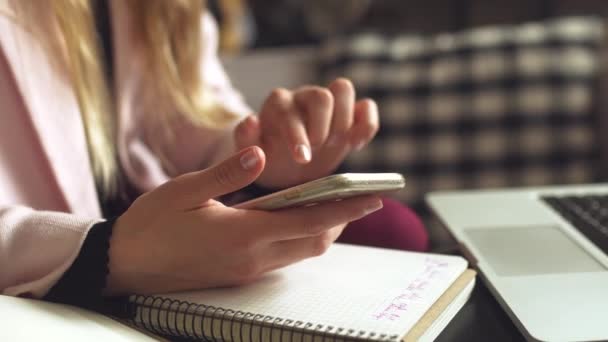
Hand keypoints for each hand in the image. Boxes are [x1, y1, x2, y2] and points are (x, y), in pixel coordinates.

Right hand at [105, 146, 381, 294]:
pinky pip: (282, 258)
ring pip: (300, 252)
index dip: (344, 209)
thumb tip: (261, 152)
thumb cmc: (152, 223)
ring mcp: (246, 270)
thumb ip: (228, 172)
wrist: (124, 264)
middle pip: (314, 242)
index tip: (372, 197)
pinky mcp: (238, 274)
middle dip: (340, 220)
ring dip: (321, 230)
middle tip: (357, 197)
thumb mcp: (186, 189)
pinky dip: (299, 238)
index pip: (309, 221)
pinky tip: (295, 218)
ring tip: (331, 203)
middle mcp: (252, 257)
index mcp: (243, 233)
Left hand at [234, 78, 378, 188]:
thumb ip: (245, 138)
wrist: (287, 169)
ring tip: (336, 145)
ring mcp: (329, 103)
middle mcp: (303, 97)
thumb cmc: (268, 158)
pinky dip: (367, 123)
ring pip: (343, 88)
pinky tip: (356, 144)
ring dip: (344, 120)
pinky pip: (366, 106)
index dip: (297, 134)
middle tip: (319, 148)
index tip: (302, 159)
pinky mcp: (350, 115)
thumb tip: (250, 120)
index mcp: (278, 105)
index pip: (289, 109)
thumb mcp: (251, 154)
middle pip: (321, 94)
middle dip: (323, 126)